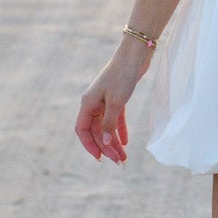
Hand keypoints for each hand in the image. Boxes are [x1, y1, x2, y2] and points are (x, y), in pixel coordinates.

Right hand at [75, 43, 149, 165]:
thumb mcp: (116, 102)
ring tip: (124, 157)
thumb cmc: (122, 76)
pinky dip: (119, 130)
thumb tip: (104, 142)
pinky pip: (115, 119)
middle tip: (119, 162)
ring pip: (106, 126)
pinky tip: (125, 142)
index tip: (100, 158)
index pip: (82, 130)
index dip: (89, 145)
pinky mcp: (116, 98)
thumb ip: (109, 122)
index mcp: (87, 103)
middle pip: (96, 131)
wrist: (135, 55)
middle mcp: (93, 103)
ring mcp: (104, 101)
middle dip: (106, 147)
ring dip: (114, 142)